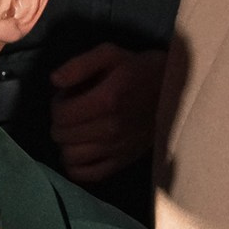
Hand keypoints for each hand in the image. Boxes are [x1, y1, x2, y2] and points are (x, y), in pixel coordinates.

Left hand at [49, 44, 166, 185]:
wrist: (174, 91)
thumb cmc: (138, 69)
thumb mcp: (110, 54)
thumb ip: (79, 65)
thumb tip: (54, 81)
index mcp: (107, 100)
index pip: (61, 115)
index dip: (56, 105)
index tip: (67, 98)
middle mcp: (111, 128)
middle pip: (63, 136)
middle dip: (60, 123)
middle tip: (71, 113)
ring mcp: (118, 148)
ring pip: (71, 157)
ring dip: (66, 144)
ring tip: (75, 132)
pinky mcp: (124, 161)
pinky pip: (88, 175)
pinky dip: (77, 166)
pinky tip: (81, 151)